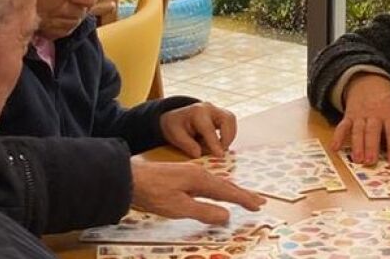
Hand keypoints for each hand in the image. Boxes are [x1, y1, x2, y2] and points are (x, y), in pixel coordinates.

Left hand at [129, 158, 263, 223]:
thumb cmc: (154, 193)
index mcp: (201, 179)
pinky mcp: (183, 176)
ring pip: (217, 184)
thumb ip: (204, 212)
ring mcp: (190, 173)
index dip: (244, 199)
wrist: (130, 178)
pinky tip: (217, 192)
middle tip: (259, 201)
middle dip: (243, 194)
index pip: (228, 191)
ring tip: (244, 197)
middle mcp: (199, 173)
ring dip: (232, 191)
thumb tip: (227, 215)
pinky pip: (208, 184)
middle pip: (226, 185)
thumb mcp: (179, 207)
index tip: (258, 205)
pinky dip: (219, 189)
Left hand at [159, 102, 237, 157]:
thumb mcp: (175, 135)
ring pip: (231, 121)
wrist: (177, 117)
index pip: (209, 128)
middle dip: (226, 138)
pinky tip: (219, 143)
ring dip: (229, 136)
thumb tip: (199, 154)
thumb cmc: (175, 126)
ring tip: (219, 148)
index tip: (220, 155)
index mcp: (196, 112)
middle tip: (220, 153)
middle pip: (226, 120)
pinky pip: (231, 123)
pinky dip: (228, 134)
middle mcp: (209, 108)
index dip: (215, 143)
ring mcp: (217, 109)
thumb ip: (187, 145)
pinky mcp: (222, 114)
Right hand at [331, 73, 389, 164]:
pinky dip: (338, 136)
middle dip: (371, 147)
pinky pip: (343, 126)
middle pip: (372, 131)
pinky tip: (335, 147)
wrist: (369, 81)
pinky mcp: (349, 116)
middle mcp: (374, 113)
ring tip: (357, 159)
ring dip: (357, 145)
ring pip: (358, 131)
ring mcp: (360, 114)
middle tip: (370, 161)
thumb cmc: (387, 101)